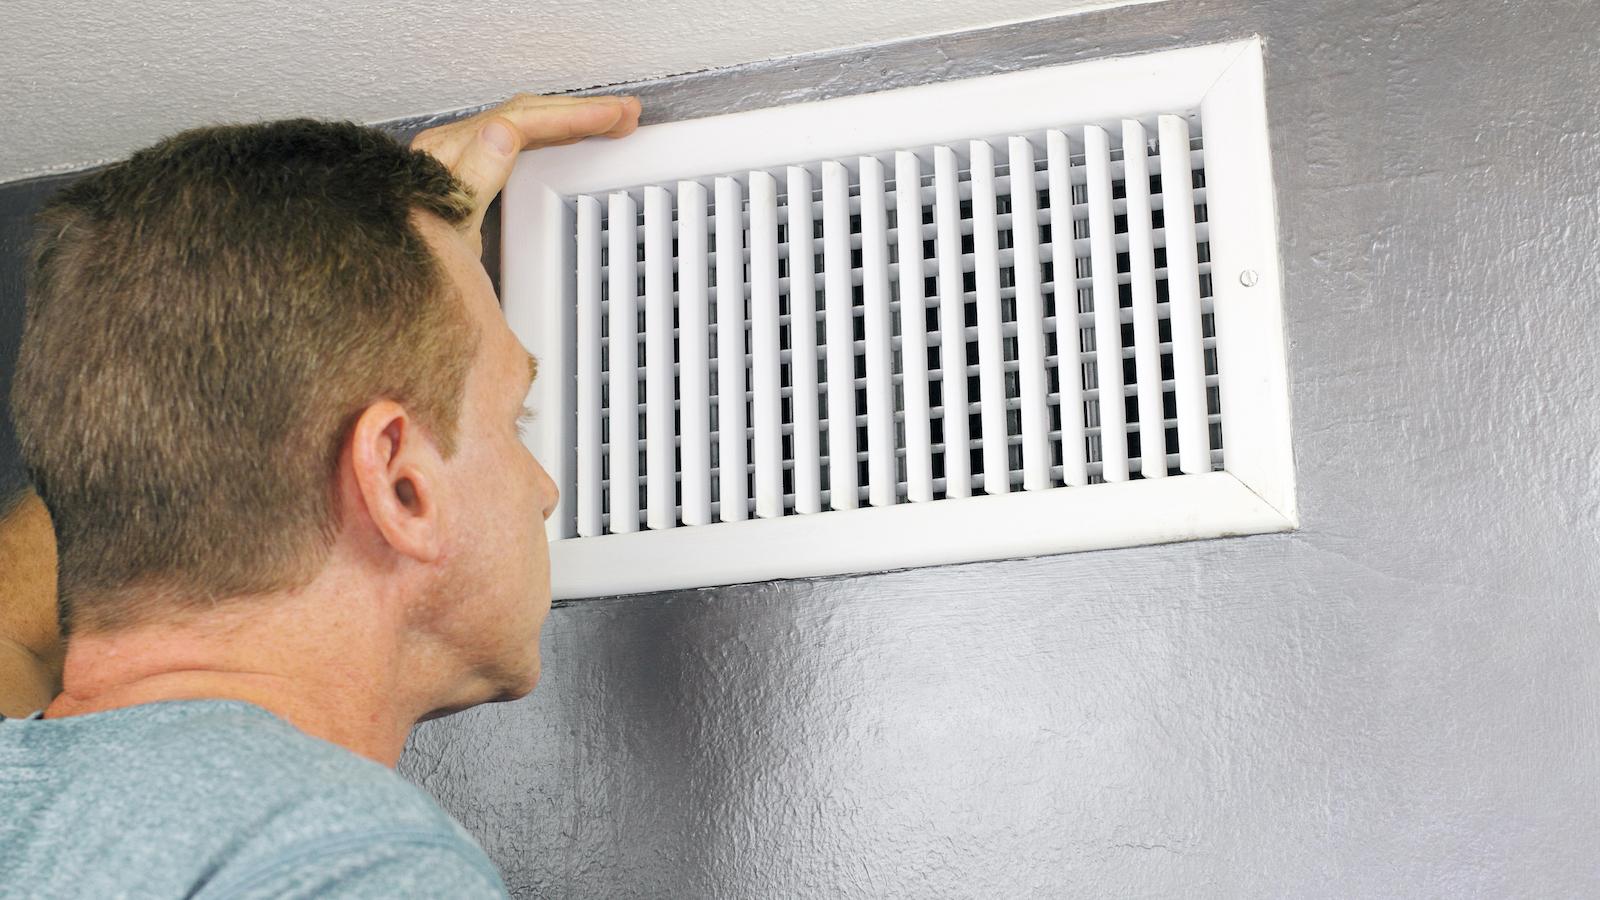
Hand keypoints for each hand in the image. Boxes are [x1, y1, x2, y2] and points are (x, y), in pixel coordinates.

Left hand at [411, 94, 641, 247]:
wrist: (397, 278)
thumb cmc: (417, 259)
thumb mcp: (449, 223)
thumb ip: (474, 177)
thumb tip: (503, 133)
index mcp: (451, 155)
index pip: (521, 121)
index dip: (569, 116)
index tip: (608, 117)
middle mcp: (455, 149)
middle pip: (526, 114)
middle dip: (580, 111)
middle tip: (625, 114)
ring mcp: (463, 158)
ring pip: (526, 123)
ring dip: (570, 119)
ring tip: (611, 120)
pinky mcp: (471, 172)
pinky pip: (518, 139)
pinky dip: (552, 135)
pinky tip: (571, 137)